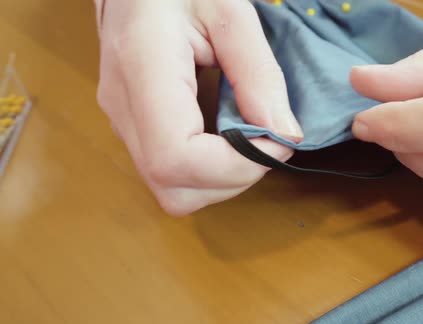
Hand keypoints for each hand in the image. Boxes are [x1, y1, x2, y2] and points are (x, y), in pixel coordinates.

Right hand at [94, 0, 302, 215]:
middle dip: (234, 178)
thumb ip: (259, 73)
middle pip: (175, 188)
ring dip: (224, 179)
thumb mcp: (230, 12)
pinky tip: (228, 138)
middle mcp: (124, 108)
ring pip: (172, 192)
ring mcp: (123, 123)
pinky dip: (210, 171)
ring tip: (250, 138)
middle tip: (267, 141)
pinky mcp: (134, 130)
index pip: (176, 158)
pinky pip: (172, 176)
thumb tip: (284, 134)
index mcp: (142, 68)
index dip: (235, 165)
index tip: (277, 140)